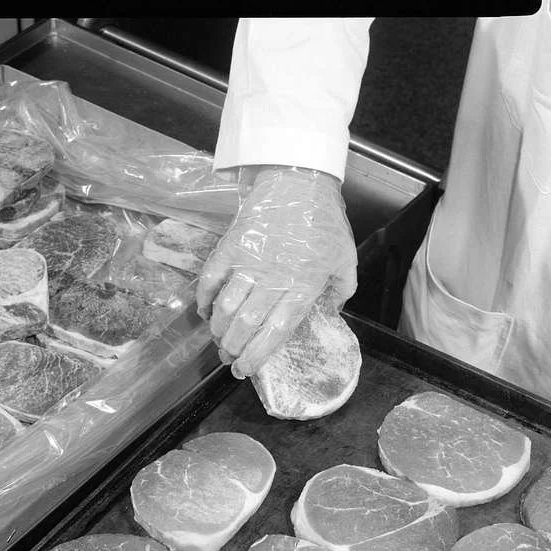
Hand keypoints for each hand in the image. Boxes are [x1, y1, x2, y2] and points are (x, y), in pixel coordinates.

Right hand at [196, 165, 356, 377]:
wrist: (299, 180)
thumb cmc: (324, 221)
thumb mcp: (345, 258)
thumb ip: (342, 291)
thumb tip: (330, 314)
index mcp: (303, 285)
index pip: (276, 331)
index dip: (257, 355)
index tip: (245, 370)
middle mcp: (274, 277)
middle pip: (246, 324)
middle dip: (233, 348)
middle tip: (229, 358)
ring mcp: (249, 261)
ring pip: (226, 306)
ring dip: (218, 329)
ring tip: (219, 339)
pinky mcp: (231, 245)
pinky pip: (211, 279)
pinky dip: (204, 298)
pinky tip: (206, 311)